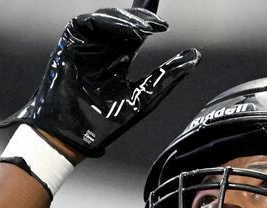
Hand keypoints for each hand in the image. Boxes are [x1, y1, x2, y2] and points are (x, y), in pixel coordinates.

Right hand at [0, 1, 200, 157]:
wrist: (74, 135)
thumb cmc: (104, 123)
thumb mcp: (144, 97)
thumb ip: (168, 76)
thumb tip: (195, 55)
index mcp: (119, 59)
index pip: (136, 31)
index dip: (147, 15)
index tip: (162, 12)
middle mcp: (103, 48)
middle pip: (124, 21)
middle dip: (142, 18)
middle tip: (160, 25)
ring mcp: (86, 44)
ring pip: (108, 18)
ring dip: (128, 20)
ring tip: (147, 30)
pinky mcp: (70, 42)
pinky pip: (88, 22)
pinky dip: (109, 23)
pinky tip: (128, 34)